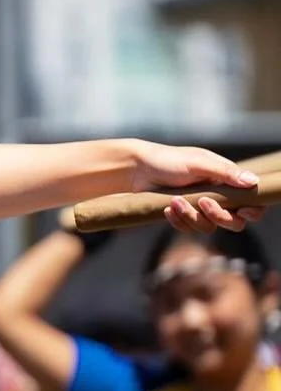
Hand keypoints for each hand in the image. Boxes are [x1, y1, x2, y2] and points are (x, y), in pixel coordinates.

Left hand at [129, 143, 263, 233]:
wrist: (135, 169)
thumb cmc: (168, 160)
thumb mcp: (198, 163)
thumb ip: (225, 173)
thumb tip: (254, 182)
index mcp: (227, 180)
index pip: (251, 202)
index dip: (252, 211)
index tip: (241, 210)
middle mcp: (217, 196)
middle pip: (234, 222)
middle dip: (219, 216)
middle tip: (203, 202)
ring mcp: (199, 208)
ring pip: (208, 227)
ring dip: (192, 216)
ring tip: (175, 200)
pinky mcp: (183, 216)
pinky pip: (188, 229)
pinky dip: (179, 221)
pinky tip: (167, 209)